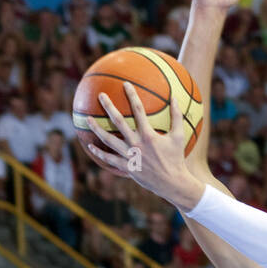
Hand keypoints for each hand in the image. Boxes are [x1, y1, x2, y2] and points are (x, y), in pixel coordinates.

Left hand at [85, 81, 203, 209]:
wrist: (172, 183)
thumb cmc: (176, 158)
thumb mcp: (179, 136)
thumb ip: (176, 116)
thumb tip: (175, 98)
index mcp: (148, 135)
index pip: (138, 110)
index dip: (132, 95)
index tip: (126, 84)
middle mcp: (136, 144)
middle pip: (118, 121)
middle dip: (109, 106)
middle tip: (101, 95)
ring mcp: (129, 156)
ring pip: (109, 140)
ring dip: (97, 128)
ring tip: (88, 119)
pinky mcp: (126, 167)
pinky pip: (109, 159)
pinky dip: (99, 152)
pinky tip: (90, 145)